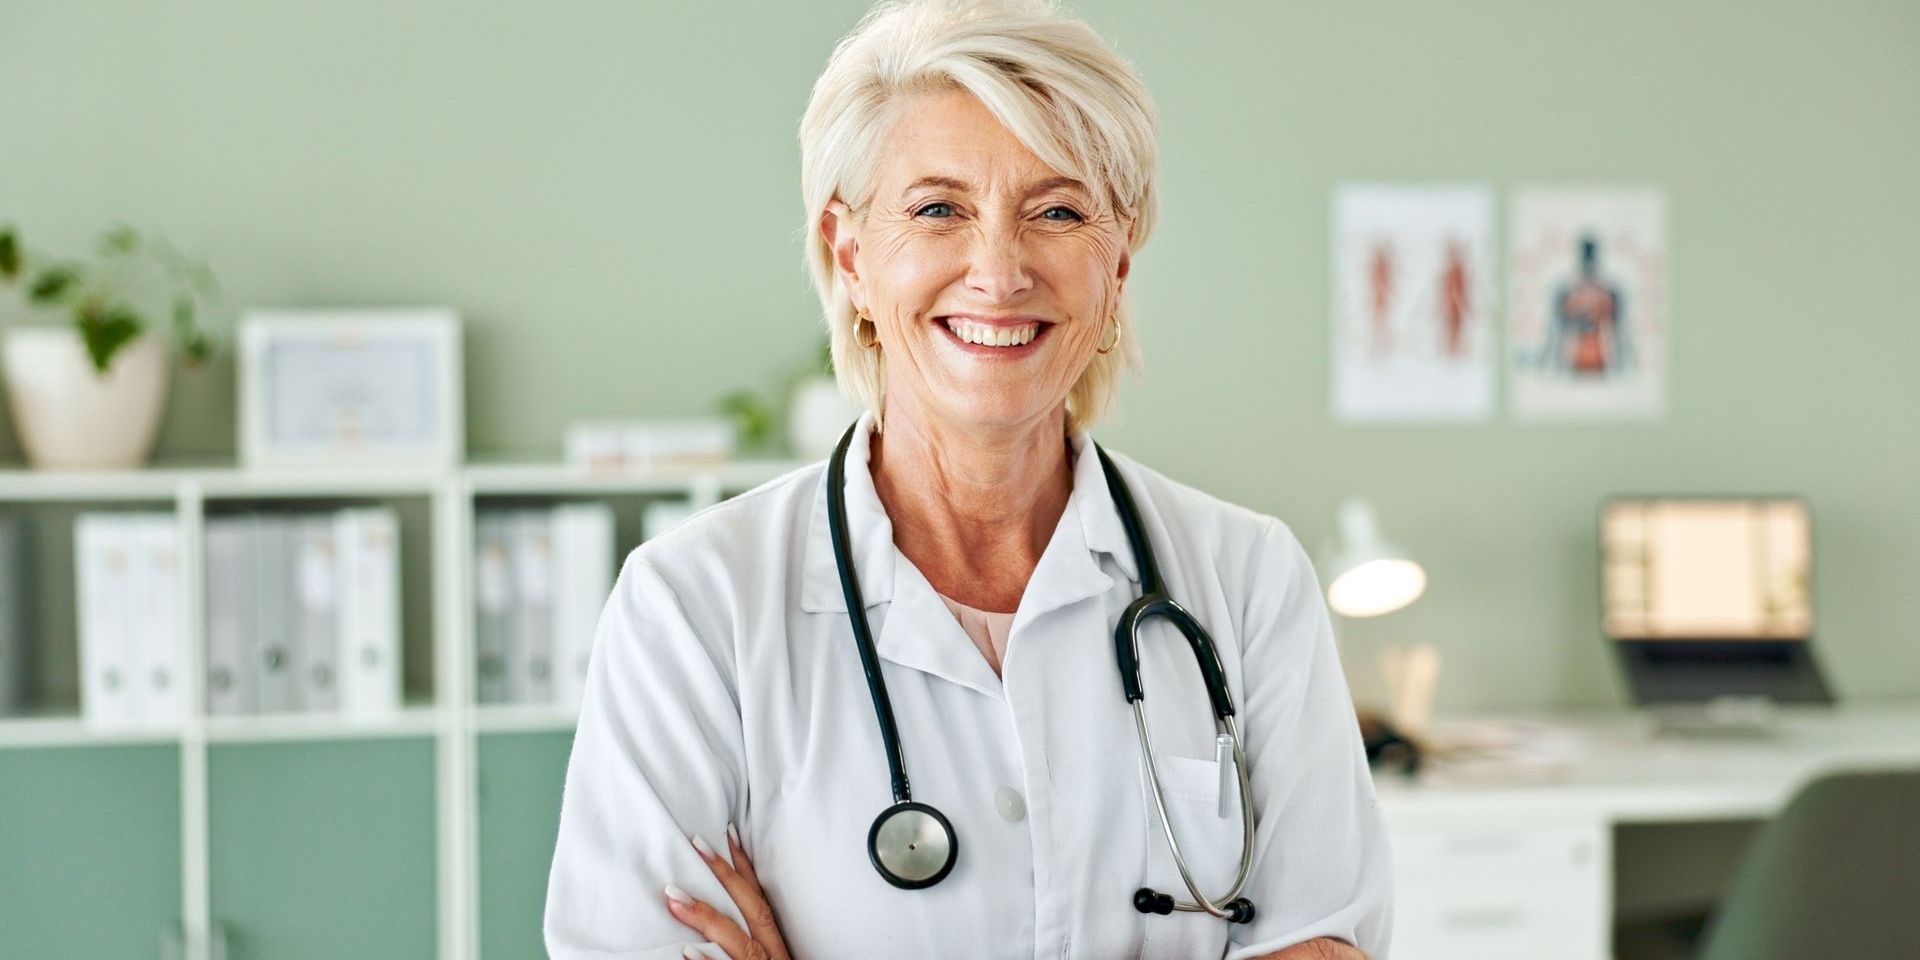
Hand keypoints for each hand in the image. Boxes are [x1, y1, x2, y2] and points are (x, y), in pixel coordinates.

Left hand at [664, 825, 791, 959]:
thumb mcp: (763, 956)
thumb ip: (743, 936)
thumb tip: (714, 907)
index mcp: (774, 944)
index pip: (759, 898)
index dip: (745, 865)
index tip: (728, 833)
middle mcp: (772, 954)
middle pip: (753, 910)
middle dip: (726, 876)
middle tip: (697, 845)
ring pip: (740, 941)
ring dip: (707, 918)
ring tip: (675, 898)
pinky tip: (687, 950)